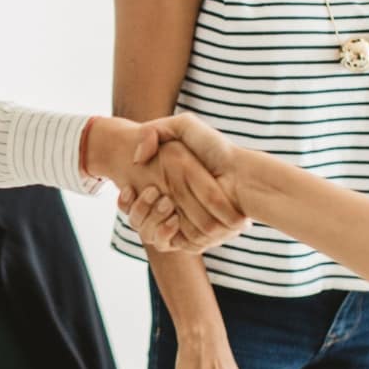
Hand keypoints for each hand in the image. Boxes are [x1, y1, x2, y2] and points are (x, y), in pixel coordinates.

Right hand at [87, 117, 245, 249]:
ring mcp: (179, 224)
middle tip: (148, 192)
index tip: (127, 188)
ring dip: (148, 218)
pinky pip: (166, 242)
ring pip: (148, 231)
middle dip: (137, 208)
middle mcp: (170, 206)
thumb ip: (154, 131)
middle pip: (138, 218)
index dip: (126, 198)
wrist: (242, 175)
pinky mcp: (189, 239)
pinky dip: (163, 232)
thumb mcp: (184, 125)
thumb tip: (137, 158)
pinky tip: (172, 217)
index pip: (133, 199)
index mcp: (166, 185)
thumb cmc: (216, 150)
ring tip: (164, 201)